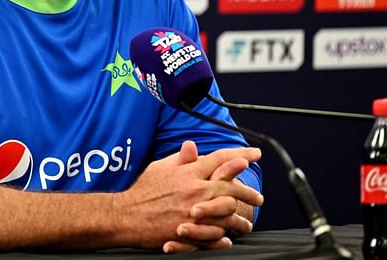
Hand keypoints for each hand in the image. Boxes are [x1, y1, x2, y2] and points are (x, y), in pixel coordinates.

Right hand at [114, 141, 262, 252]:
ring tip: (247, 223)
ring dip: (240, 219)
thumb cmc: (144, 190)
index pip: (220, 159)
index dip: (240, 154)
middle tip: (259, 197)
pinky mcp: (189, 232)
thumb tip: (192, 145)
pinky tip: (228, 240)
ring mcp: (193, 212)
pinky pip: (213, 237)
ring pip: (227, 214)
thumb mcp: (161, 167)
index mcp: (189, 173)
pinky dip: (223, 239)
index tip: (255, 154)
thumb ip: (180, 158)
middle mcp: (195, 190)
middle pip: (231, 187)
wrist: (128, 215)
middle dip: (249, 192)